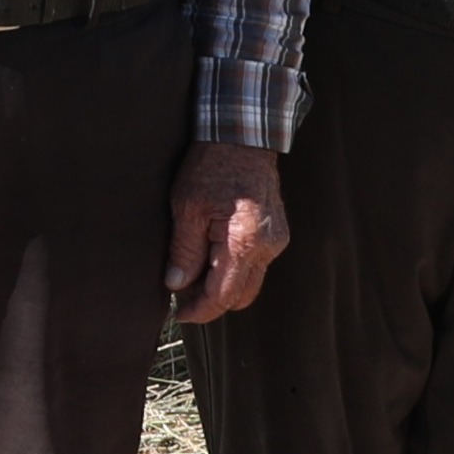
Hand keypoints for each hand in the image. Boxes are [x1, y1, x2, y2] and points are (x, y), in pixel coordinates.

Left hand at [166, 141, 290, 323]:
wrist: (242, 140)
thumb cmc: (212, 168)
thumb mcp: (186, 208)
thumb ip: (184, 251)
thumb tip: (176, 284)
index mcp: (244, 243)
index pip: (223, 296)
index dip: (199, 311)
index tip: (178, 314)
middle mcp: (267, 247)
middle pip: (241, 296)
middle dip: (211, 303)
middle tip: (181, 296)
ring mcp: (276, 241)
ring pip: (250, 283)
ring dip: (223, 288)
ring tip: (193, 276)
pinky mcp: (276, 234)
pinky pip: (256, 266)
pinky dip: (234, 271)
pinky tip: (211, 260)